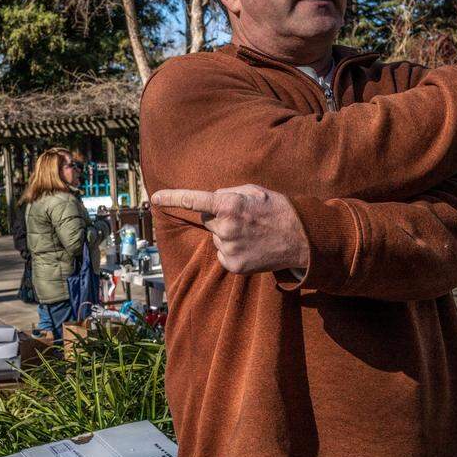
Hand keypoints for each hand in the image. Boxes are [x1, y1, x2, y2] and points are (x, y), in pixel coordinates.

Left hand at [150, 184, 308, 274]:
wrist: (301, 240)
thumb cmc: (278, 211)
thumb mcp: (255, 191)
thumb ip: (229, 193)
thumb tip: (212, 200)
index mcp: (230, 205)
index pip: (195, 200)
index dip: (172, 198)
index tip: (154, 198)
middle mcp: (225, 228)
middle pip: (208, 220)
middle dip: (220, 217)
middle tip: (245, 218)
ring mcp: (228, 249)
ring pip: (216, 238)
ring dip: (227, 234)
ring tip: (252, 234)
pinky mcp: (233, 265)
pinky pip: (222, 253)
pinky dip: (232, 250)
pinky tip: (250, 247)